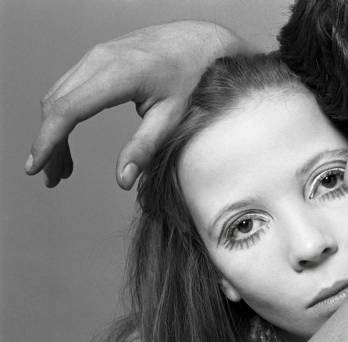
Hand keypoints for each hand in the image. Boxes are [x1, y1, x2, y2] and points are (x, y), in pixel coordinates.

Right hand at [27, 21, 250, 188]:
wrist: (198, 42)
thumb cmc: (190, 78)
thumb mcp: (173, 116)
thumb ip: (145, 148)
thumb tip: (123, 181)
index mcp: (118, 74)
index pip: (68, 110)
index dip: (48, 141)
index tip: (36, 167)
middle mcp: (99, 59)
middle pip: (56, 105)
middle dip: (49, 144)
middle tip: (53, 178)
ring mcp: (95, 55)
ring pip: (57, 97)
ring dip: (53, 132)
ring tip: (63, 167)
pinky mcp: (96, 58)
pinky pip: (68, 88)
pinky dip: (62, 116)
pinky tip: (69, 140)